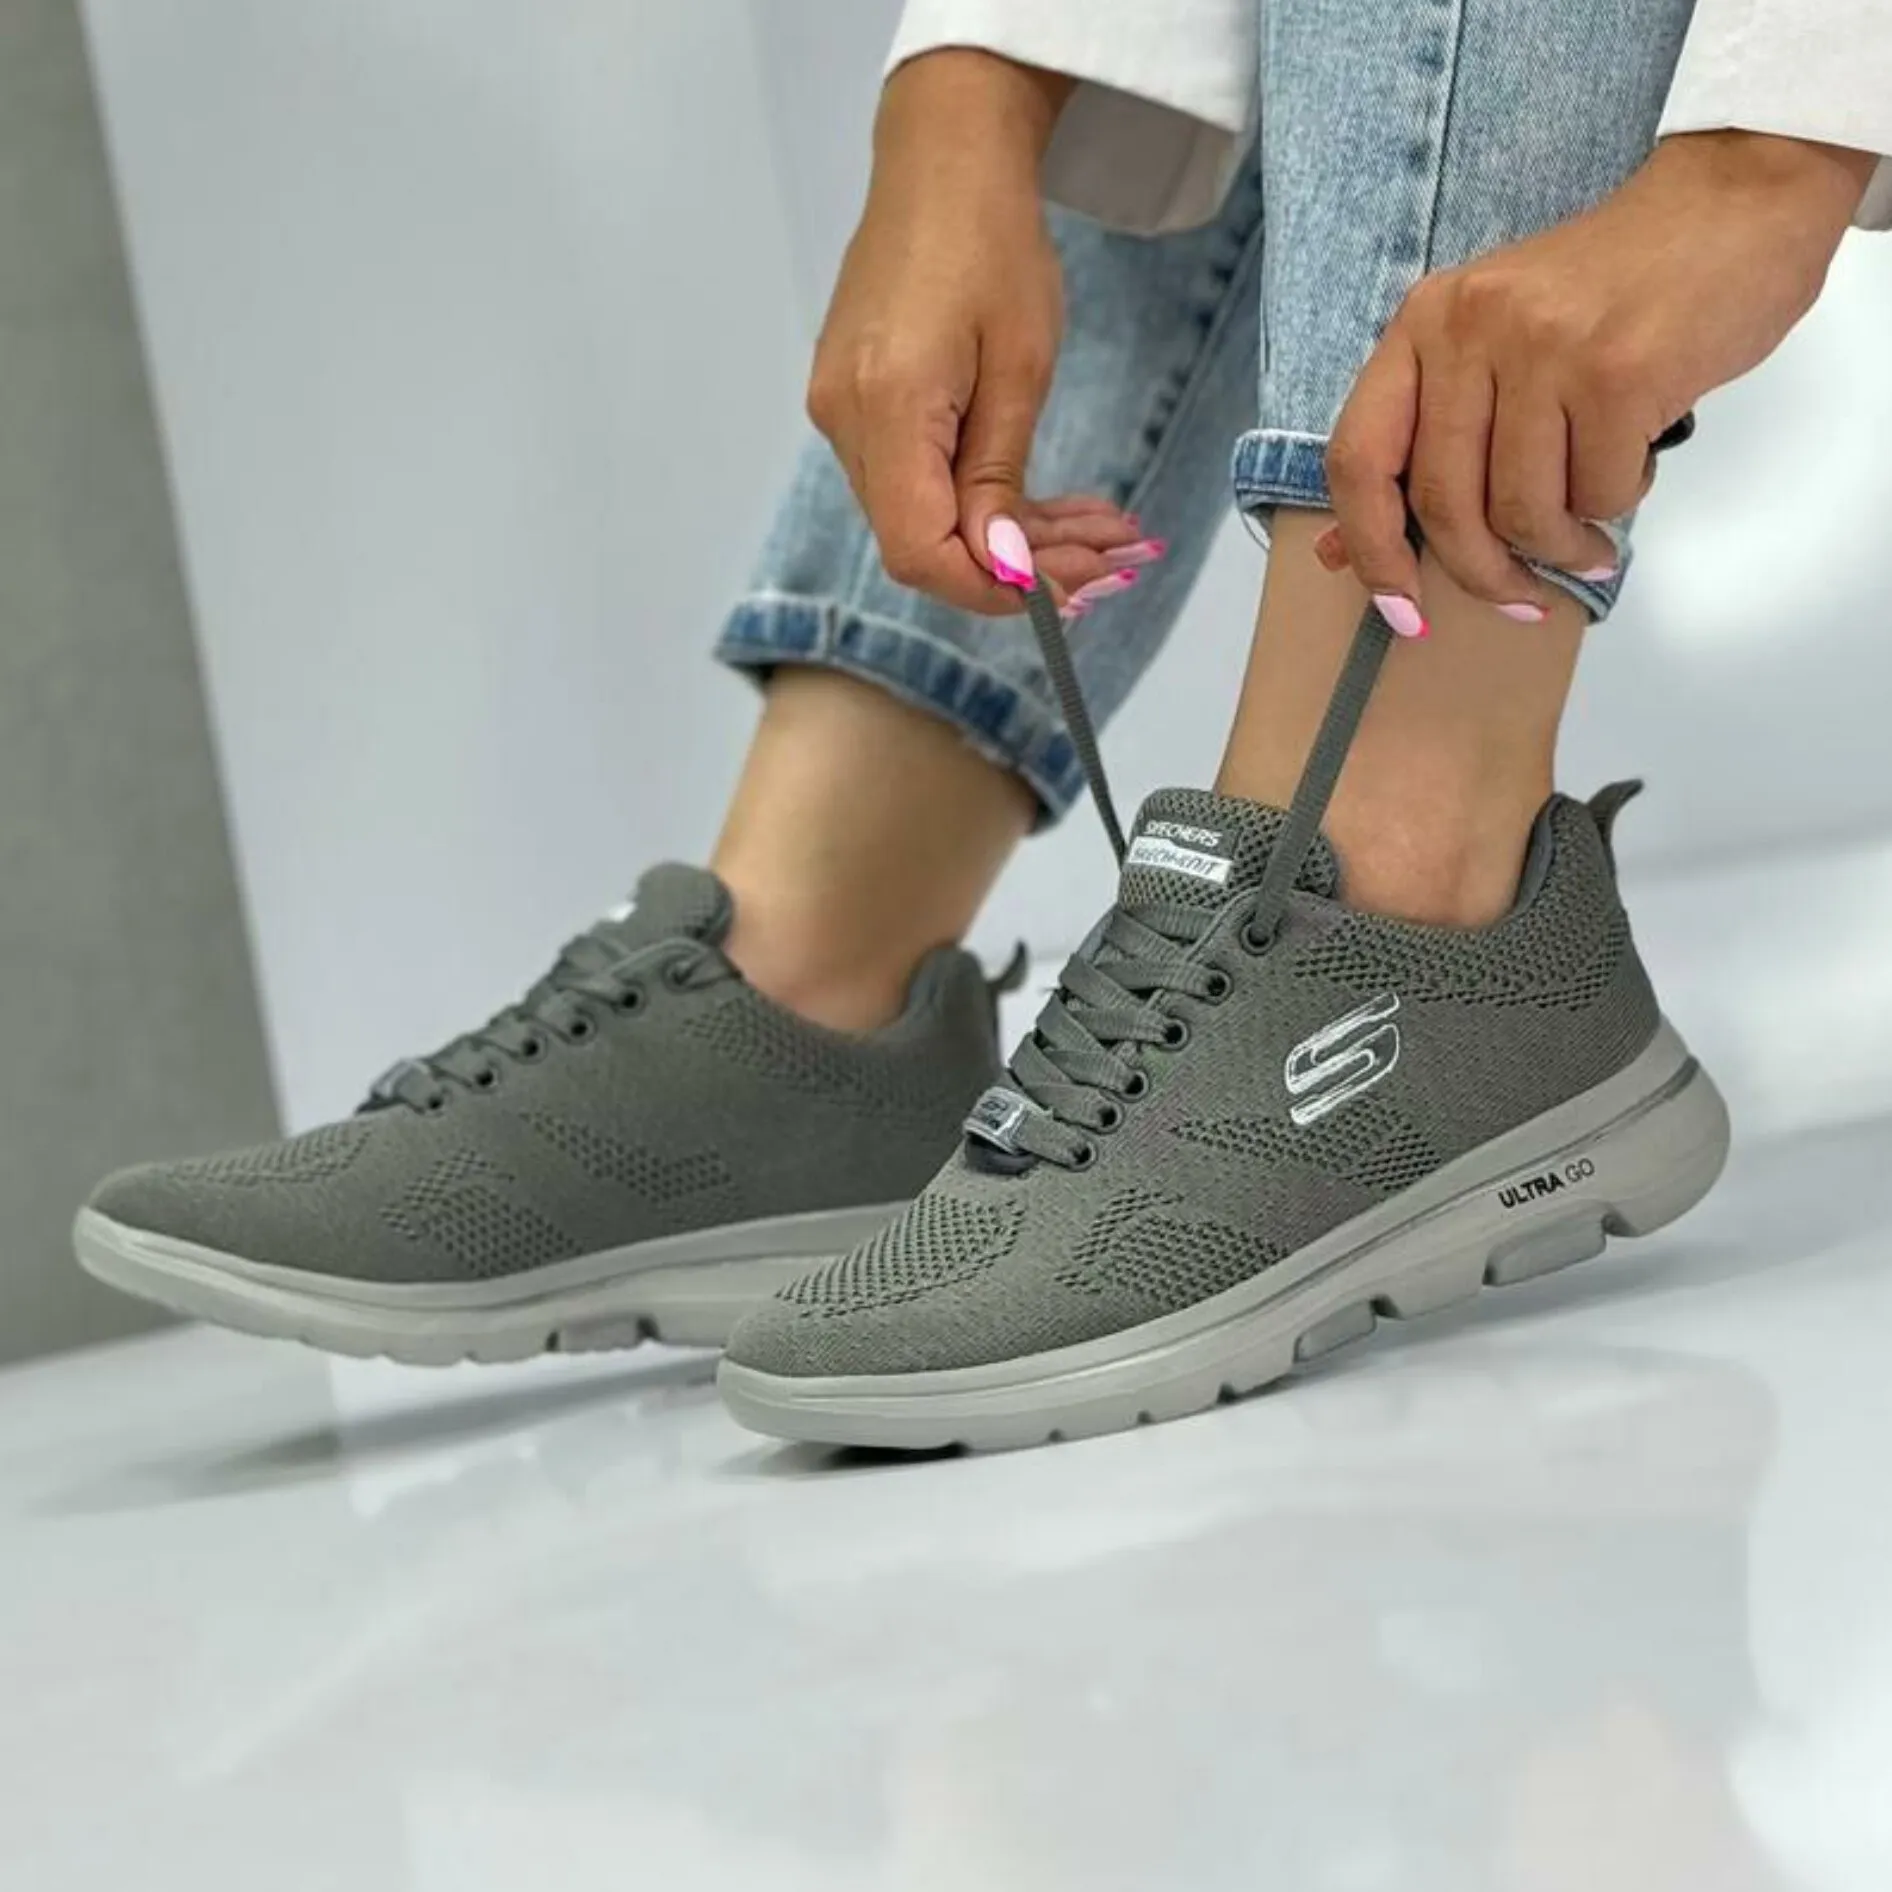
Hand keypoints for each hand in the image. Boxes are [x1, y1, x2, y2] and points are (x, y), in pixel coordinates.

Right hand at [809, 52, 1145, 612]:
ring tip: (1102, 534)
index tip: (1065, 594)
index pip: (921, 550)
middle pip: (926, 542)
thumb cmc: (990, 238)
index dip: (990, 589)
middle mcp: (846, 420)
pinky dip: (986, 502)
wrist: (944, 160)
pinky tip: (1050, 508)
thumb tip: (1001, 569)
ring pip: (929, 518)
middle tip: (1110, 564)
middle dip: (1022, 567)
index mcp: (885, 405)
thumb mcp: (1021, 365)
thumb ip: (1000, 477)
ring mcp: (844, 414)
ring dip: (1016, 538)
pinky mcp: (860, 405)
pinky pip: (920, 482)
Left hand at [1323, 131, 1876, 622]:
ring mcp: (1543, 346)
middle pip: (1444, 503)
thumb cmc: (1609, 293)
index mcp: (1424, 324)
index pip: (1358, 458)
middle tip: (1522, 597)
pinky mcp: (1618, 370)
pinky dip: (1616, 504)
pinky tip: (1632, 470)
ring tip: (1587, 540)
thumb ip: (1423, 441)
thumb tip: (1343, 552)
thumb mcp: (1494, 348)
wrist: (1733, 204)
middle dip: (1484, 574)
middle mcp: (1470, 328)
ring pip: (1521, 510)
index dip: (1371, 549)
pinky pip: (1597, 491)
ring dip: (1558, 548)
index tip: (1400, 610)